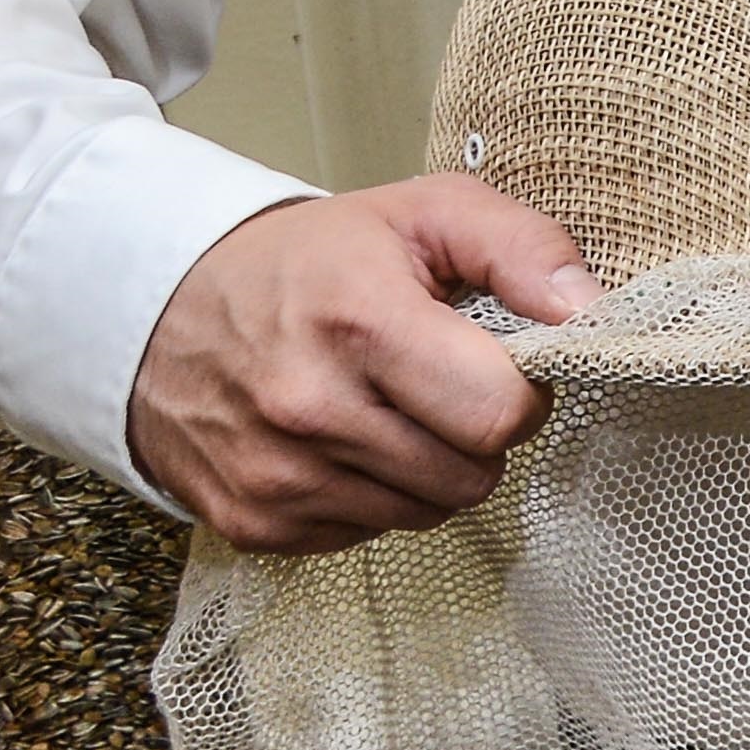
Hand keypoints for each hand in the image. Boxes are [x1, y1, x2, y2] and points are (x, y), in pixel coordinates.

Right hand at [129, 178, 595, 554]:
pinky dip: (373, 495)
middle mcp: (309, 410)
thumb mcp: (424, 213)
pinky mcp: (252, 522)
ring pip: (427, 513)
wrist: (160, 308)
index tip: (499, 363)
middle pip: (471, 475)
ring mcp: (275, 476)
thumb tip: (590, 312)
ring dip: (430, 468)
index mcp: (361, 324)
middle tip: (443, 384)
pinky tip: (343, 440)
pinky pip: (367, 535)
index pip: (499, 413)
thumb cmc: (310, 260)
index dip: (522, 392)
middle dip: (478, 433)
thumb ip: (525, 249)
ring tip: (390, 406)